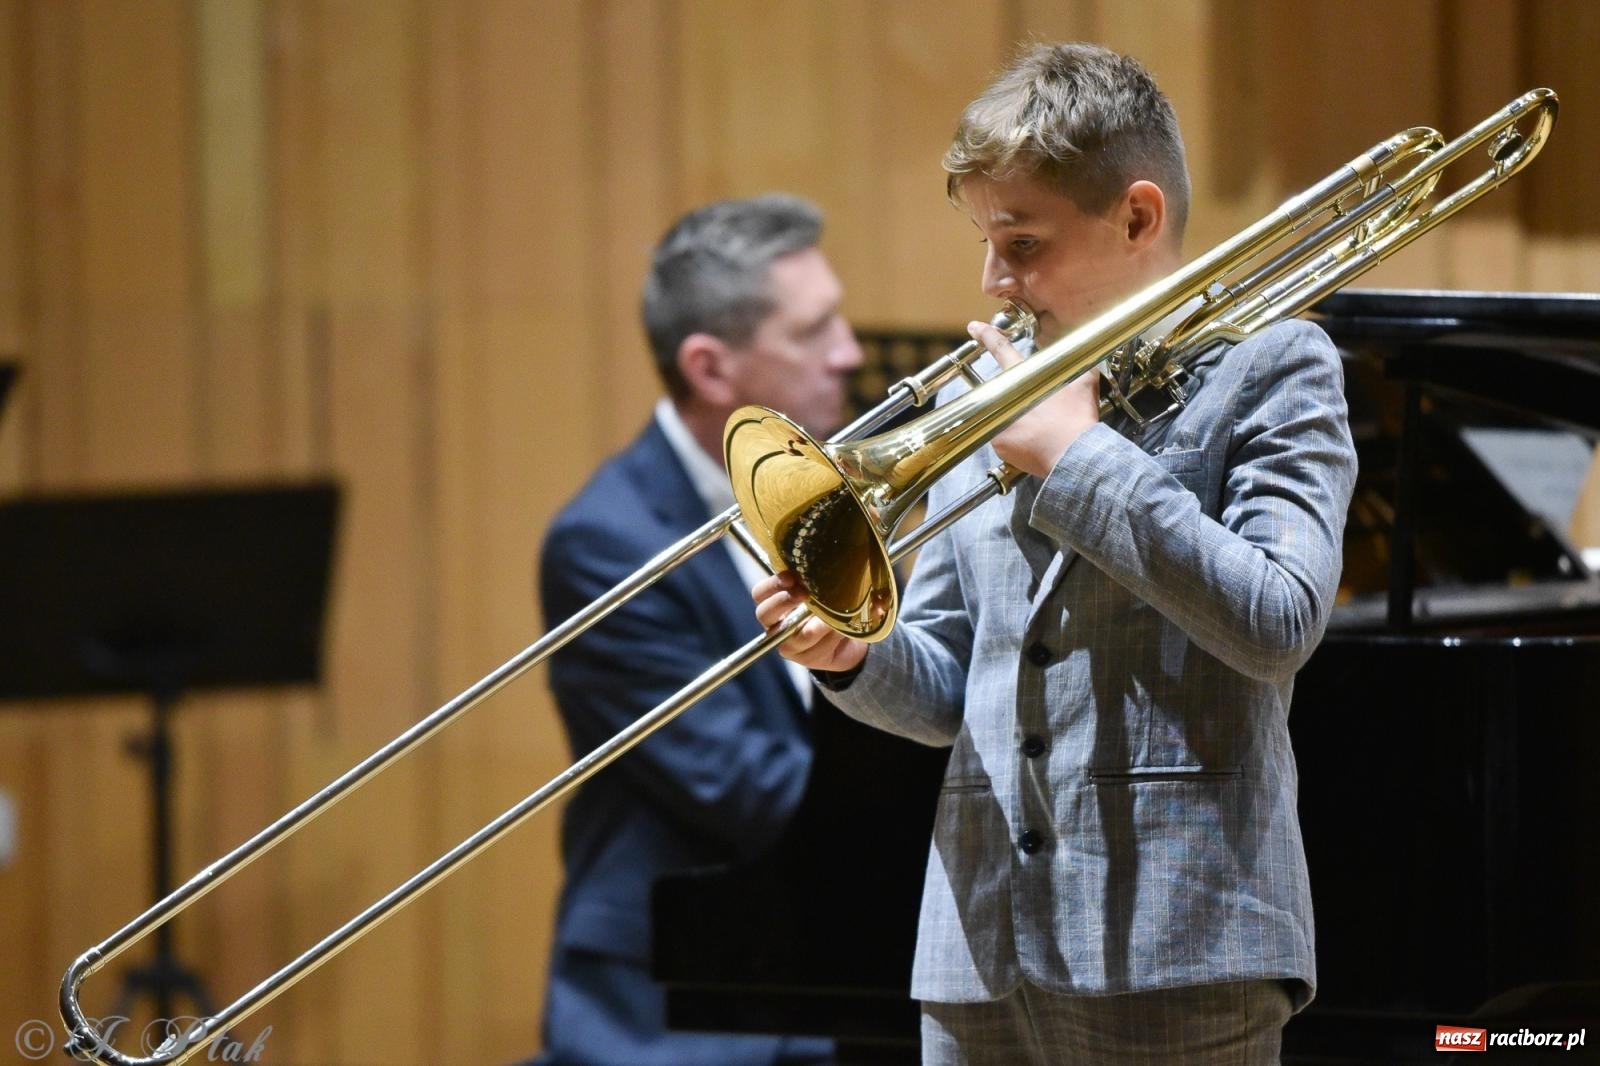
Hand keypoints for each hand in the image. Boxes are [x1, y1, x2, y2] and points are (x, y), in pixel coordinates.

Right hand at [752, 571, 868, 673]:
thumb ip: (814, 582)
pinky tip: (843, 628)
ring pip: (800, 633)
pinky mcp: (806, 659)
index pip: (759, 593)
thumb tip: (822, 567)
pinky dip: (833, 634)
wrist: (846, 643)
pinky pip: (819, 646)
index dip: (772, 585)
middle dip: (784, 601)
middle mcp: (775, 626)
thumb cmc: (828, 610)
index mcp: (774, 604)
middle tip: (805, 594)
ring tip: (838, 612)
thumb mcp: (819, 593)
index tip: (791, 577)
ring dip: (821, 621)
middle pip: (765, 613)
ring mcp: (789, 645)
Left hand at [971, 320, 1099, 477]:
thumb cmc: (1077, 417)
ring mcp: (998, 421)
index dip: (988, 335)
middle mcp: (1004, 397)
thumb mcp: (1083, 382)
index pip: (1002, 350)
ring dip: (1018, 418)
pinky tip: (1032, 442)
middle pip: (1002, 387)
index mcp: (1022, 377)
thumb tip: (1083, 353)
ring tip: (1041, 430)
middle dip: (1020, 397)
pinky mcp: (997, 443)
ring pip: (1002, 413)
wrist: (1074, 454)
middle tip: (1041, 411)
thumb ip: (1077, 364)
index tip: (974, 327)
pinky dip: (1016, 439)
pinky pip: (1002, 437)